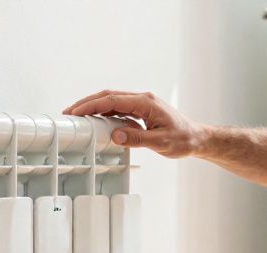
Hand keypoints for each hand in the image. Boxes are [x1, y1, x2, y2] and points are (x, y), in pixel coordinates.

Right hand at [63, 90, 208, 158]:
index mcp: (146, 102)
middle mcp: (143, 99)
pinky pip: (119, 108)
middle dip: (87, 103)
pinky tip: (96, 120)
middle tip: (69, 112)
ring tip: (78, 116)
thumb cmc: (183, 139)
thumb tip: (115, 135)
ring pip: (112, 101)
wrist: (197, 138)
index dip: (92, 106)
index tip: (77, 112)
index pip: (113, 100)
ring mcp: (142, 104)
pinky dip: (105, 113)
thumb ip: (137, 138)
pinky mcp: (142, 111)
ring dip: (94, 107)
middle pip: (109, 96)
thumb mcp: (161, 142)